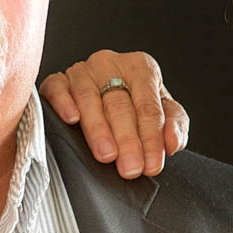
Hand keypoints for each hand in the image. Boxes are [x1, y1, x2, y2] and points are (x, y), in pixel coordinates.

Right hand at [40, 50, 188, 177]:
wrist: (108, 97)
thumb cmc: (137, 106)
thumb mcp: (164, 114)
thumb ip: (174, 126)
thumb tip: (173, 143)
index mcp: (141, 68)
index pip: (148, 106)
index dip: (151, 138)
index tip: (152, 165)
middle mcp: (110, 64)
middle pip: (119, 104)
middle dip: (127, 139)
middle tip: (130, 168)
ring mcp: (82, 70)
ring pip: (89, 98)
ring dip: (98, 129)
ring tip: (106, 155)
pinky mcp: (57, 79)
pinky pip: (57, 88)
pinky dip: (64, 102)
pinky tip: (71, 119)